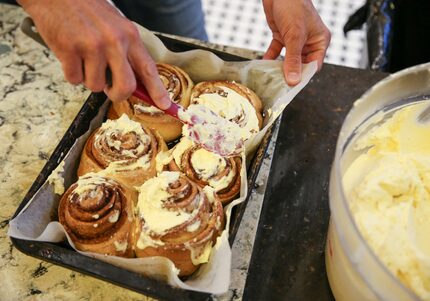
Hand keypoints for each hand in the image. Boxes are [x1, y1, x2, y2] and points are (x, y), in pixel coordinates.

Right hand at [18, 0, 170, 108]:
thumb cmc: (88, 10)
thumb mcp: (116, 26)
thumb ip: (126, 52)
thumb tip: (135, 83)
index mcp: (129, 35)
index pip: (148, 69)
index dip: (157, 90)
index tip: (165, 105)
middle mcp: (114, 42)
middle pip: (126, 87)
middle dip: (117, 95)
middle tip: (109, 89)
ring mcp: (92, 46)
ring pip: (96, 86)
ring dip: (88, 78)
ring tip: (83, 58)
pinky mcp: (69, 49)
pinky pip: (74, 79)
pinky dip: (71, 72)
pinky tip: (70, 54)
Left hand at [262, 0, 330, 85]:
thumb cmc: (293, 5)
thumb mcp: (295, 36)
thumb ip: (293, 60)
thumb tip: (294, 80)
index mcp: (320, 41)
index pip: (313, 65)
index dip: (303, 76)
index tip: (293, 87)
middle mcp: (309, 41)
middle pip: (300, 64)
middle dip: (290, 74)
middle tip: (280, 86)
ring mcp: (295, 40)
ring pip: (287, 59)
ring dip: (279, 67)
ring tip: (271, 79)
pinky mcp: (282, 36)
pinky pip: (276, 51)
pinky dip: (270, 58)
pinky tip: (263, 66)